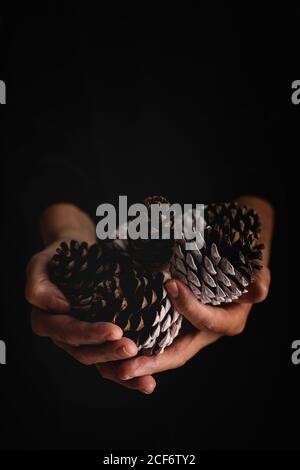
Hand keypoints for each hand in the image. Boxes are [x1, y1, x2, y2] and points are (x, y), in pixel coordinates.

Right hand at [26, 241, 137, 364]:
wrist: (78, 251)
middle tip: (133, 348)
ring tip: (145, 374)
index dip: (90, 334)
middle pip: (84, 351)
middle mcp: (63, 334)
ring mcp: (81, 341)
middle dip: (109, 353)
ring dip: (121, 370)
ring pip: (99, 363)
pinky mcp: (98, 342)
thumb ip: (39, 286)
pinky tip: (147, 382)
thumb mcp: (41, 263)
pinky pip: (110, 363)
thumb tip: (59, 307)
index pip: (68, 331)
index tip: (115, 331)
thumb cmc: (59, 255)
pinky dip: (128, 375)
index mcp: (46, 319)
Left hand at [96, 196, 273, 393]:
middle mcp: (202, 334)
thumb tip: (256, 291)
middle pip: (175, 353)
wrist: (228, 268)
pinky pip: (148, 336)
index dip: (190, 306)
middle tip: (124, 369)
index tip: (171, 285)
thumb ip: (257, 282)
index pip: (206, 321)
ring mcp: (183, 331)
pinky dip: (131, 343)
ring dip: (134, 360)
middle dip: (149, 363)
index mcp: (225, 323)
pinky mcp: (167, 324)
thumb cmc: (241, 270)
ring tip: (107, 363)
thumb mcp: (255, 273)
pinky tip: (110, 342)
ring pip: (157, 350)